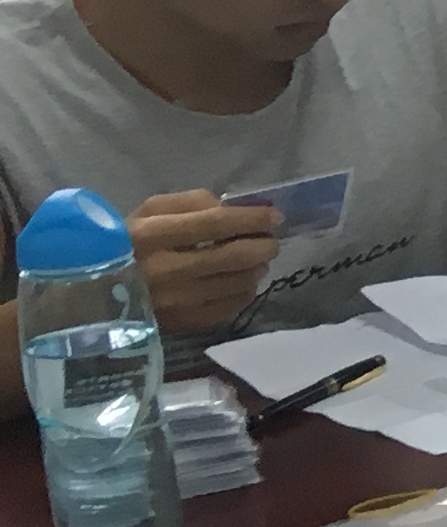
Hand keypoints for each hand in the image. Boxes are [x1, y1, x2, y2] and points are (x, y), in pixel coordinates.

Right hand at [128, 191, 279, 336]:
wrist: (93, 293)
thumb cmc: (125, 244)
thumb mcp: (147, 212)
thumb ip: (191, 203)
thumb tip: (233, 210)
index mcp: (151, 235)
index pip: (215, 224)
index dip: (251, 219)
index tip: (274, 216)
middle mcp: (165, 270)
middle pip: (233, 256)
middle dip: (263, 246)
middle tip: (270, 241)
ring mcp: (175, 301)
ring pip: (237, 283)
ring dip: (257, 268)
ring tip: (258, 260)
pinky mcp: (182, 323)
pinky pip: (230, 307)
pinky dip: (245, 291)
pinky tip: (242, 281)